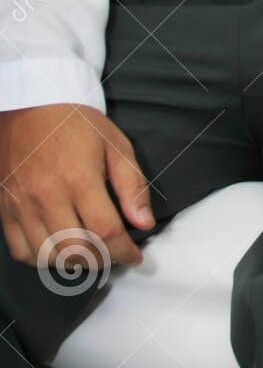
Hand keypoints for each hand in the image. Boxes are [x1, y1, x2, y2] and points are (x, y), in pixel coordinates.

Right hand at [0, 104, 154, 270]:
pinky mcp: (4, 207)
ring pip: (47, 256)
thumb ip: (132, 185)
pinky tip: (57, 248)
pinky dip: (41, 258)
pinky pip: (21, 250)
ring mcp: (21, 204)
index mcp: (78, 178)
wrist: (31, 103)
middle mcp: (46, 196)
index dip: (124, 252)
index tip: (135, 255)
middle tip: (112, 254)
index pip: (105, 232)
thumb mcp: (115, 144)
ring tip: (88, 252)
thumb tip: (143, 223)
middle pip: (76, 251)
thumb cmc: (77, 123)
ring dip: (73, 263)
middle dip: (101, 261)